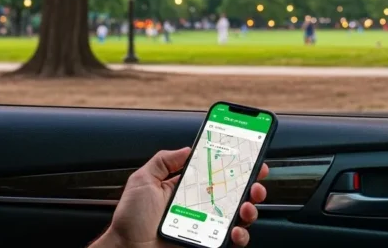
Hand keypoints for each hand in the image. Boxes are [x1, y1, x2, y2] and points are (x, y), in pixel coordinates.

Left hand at [94, 147, 268, 247]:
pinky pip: (232, 240)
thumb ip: (163, 161)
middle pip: (235, 192)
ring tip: (246, 205)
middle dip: (252, 183)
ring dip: (250, 208)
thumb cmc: (131, 221)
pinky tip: (235, 231)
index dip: (234, 164)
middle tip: (256, 179)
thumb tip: (186, 149)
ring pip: (240, 215)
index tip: (249, 156)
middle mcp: (200, 206)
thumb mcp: (142, 181)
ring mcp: (207, 226)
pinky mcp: (209, 243)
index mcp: (187, 189)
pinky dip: (240, 235)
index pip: (216, 173)